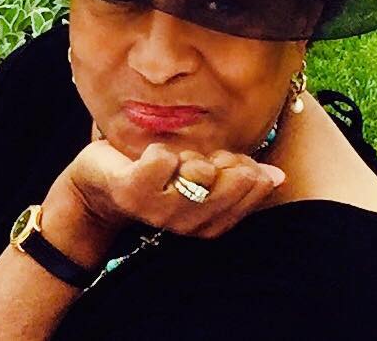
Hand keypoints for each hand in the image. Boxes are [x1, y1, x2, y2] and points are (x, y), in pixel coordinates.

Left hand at [48, 140, 285, 239]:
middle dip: (218, 159)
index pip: (250, 194)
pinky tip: (150, 157)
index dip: (245, 168)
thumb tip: (280, 175)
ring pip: (197, 172)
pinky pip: (163, 161)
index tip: (229, 158)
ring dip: (188, 156)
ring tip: (174, 159)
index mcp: (209, 223)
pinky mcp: (132, 192)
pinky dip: (160, 151)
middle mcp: (187, 224)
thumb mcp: (201, 176)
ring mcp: (159, 211)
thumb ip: (237, 176)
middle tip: (199, 157)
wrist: (96, 189)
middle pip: (225, 183)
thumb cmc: (154, 177)